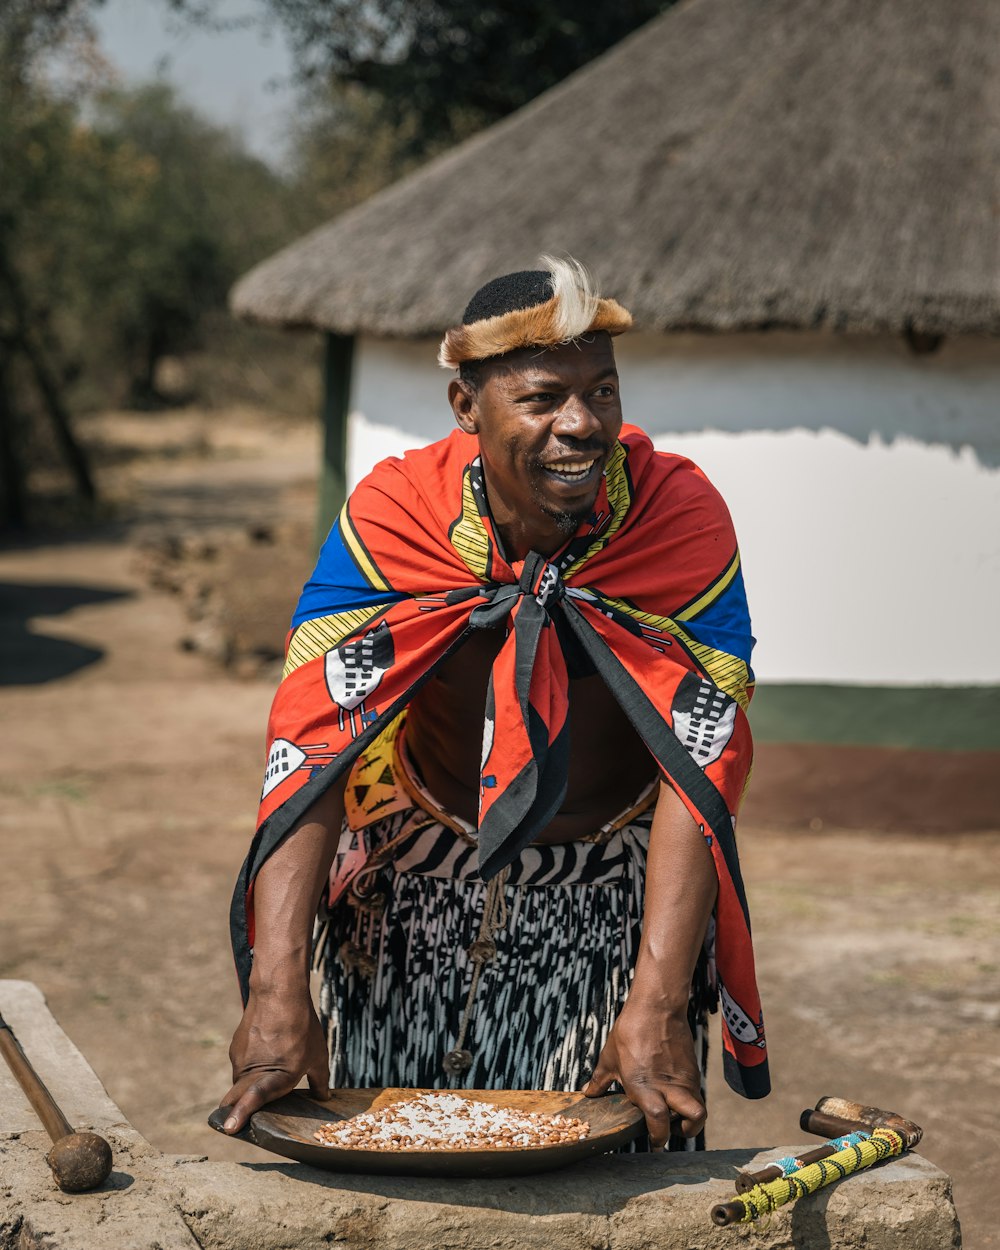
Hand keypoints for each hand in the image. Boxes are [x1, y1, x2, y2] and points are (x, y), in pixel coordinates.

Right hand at [219, 988, 329, 1133]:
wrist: (279, 991)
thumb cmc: (302, 1026)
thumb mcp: (318, 1055)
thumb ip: (319, 1081)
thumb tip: (323, 1098)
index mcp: (274, 1076)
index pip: (253, 1098)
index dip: (241, 1114)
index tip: (230, 1128)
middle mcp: (251, 1070)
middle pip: (239, 1098)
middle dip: (240, 1109)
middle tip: (245, 1117)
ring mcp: (240, 1058)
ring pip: (241, 1080)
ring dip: (250, 1084)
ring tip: (271, 1071)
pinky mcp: (236, 1046)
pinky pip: (242, 1064)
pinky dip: (251, 1066)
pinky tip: (267, 1052)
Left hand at [583, 995, 704, 1147]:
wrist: (656, 1007)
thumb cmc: (630, 1031)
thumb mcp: (609, 1058)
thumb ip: (600, 1081)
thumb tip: (588, 1094)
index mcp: (644, 1087)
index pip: (659, 1123)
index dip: (658, 1137)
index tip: (654, 1141)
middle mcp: (668, 1086)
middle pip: (694, 1119)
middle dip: (686, 1131)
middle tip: (671, 1129)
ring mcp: (684, 1078)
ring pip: (698, 1107)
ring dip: (689, 1116)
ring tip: (673, 1111)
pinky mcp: (692, 1069)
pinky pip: (695, 1091)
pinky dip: (687, 1097)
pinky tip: (672, 1090)